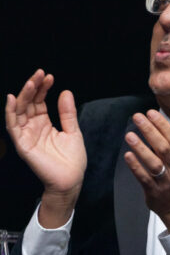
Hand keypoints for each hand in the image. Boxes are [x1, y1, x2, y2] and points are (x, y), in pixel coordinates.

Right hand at [5, 69, 85, 226]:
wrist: (71, 180)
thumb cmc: (72, 159)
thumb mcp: (73, 131)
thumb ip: (67, 113)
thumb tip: (65, 92)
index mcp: (44, 124)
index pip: (39, 102)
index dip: (42, 88)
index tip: (49, 77)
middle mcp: (33, 128)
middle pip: (28, 103)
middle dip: (32, 87)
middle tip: (39, 74)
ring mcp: (26, 135)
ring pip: (19, 111)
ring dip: (24, 96)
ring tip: (31, 82)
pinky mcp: (22, 144)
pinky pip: (13, 126)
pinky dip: (11, 112)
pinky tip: (13, 99)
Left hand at [124, 108, 169, 231]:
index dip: (163, 124)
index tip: (151, 113)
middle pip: (164, 147)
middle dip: (150, 131)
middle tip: (138, 118)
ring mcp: (166, 179)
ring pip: (154, 163)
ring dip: (141, 148)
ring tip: (130, 135)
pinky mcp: (154, 190)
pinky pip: (145, 178)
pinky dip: (136, 167)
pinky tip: (128, 156)